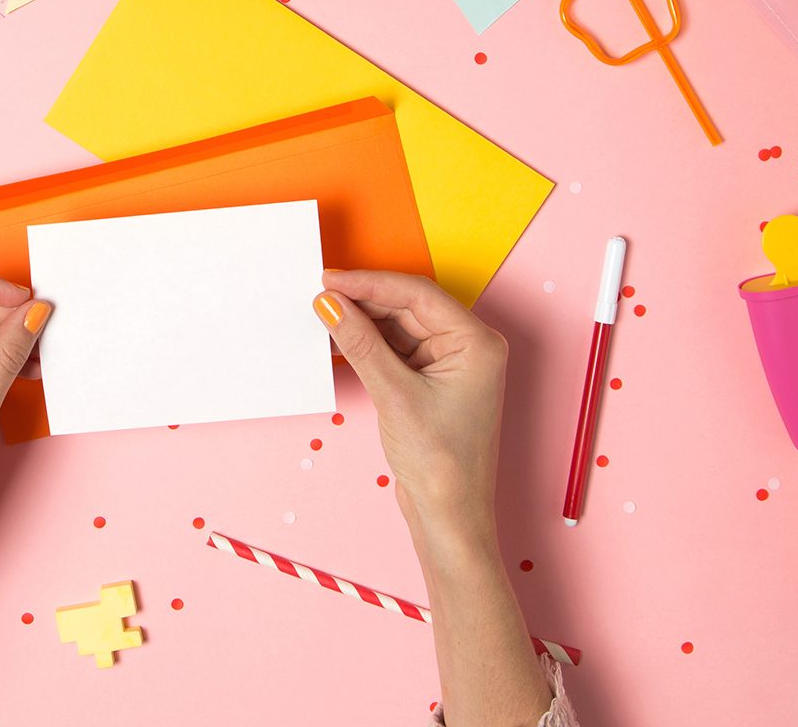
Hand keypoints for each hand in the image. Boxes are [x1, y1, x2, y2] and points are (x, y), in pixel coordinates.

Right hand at [313, 270, 507, 541]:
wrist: (449, 519)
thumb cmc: (441, 465)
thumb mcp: (394, 395)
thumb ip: (361, 343)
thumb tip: (331, 305)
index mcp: (476, 342)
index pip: (417, 294)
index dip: (370, 283)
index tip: (332, 279)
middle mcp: (468, 347)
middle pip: (407, 306)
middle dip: (363, 301)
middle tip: (321, 296)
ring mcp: (449, 363)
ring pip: (398, 325)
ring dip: (362, 322)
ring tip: (324, 316)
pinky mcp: (430, 380)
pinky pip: (394, 348)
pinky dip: (367, 344)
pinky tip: (339, 339)